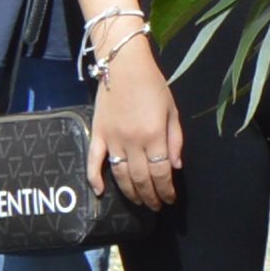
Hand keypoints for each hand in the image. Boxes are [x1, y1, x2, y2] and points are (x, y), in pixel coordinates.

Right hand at [91, 43, 181, 207]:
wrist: (123, 64)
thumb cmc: (152, 85)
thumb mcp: (172, 110)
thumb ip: (175, 139)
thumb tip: (176, 166)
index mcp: (154, 135)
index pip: (161, 172)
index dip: (166, 190)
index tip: (169, 199)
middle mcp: (132, 141)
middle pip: (142, 178)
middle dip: (151, 196)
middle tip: (156, 205)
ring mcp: (112, 139)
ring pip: (121, 175)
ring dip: (131, 193)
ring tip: (140, 202)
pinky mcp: (97, 134)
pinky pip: (93, 161)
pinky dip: (94, 178)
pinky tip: (99, 192)